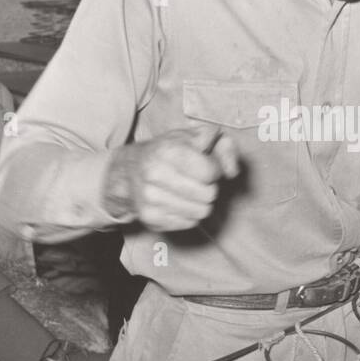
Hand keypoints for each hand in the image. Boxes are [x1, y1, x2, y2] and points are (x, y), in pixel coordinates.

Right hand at [102, 124, 240, 230]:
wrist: (128, 172)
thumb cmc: (168, 152)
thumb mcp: (196, 137)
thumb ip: (224, 146)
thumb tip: (232, 173)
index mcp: (167, 150)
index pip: (210, 172)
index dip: (214, 169)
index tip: (205, 165)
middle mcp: (155, 174)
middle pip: (208, 194)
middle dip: (209, 187)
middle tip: (197, 180)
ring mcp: (150, 199)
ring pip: (202, 212)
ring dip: (201, 202)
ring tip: (189, 191)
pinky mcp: (151, 218)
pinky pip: (190, 223)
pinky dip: (189, 213)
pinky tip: (179, 201)